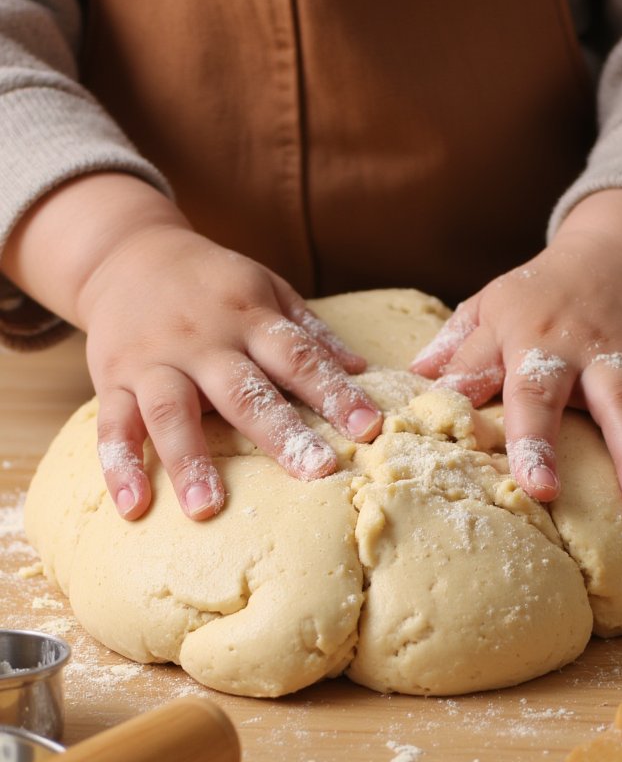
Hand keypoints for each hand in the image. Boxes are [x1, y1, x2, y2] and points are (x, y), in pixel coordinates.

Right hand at [79, 225, 382, 519]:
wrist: (127, 253)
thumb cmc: (211, 284)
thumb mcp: (265, 288)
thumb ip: (309, 333)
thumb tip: (361, 370)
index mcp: (248, 317)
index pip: (298, 357)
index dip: (335, 392)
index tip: (369, 428)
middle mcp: (202, 341)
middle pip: (242, 390)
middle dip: (279, 433)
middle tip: (316, 473)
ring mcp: (154, 362)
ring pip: (172, 411)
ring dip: (189, 460)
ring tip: (208, 508)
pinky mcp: (112, 380)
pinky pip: (112, 425)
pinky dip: (120, 466)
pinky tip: (134, 506)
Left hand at [411, 191, 621, 513]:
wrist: (614, 254)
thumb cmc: (536, 297)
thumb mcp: (489, 308)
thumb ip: (456, 350)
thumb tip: (414, 384)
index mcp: (534, 339)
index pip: (530, 393)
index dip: (532, 439)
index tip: (535, 484)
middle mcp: (587, 349)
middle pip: (605, 401)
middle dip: (614, 450)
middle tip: (621, 501)